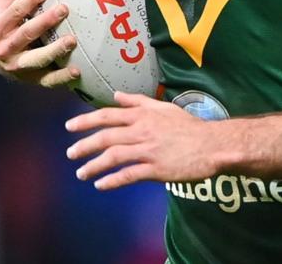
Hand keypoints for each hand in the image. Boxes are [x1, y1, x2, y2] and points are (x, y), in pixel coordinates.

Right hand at [0, 0, 79, 87]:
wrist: (1, 61)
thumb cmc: (6, 21)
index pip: (14, 11)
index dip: (30, 0)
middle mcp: (5, 48)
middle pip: (26, 34)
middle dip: (45, 22)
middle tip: (65, 9)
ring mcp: (20, 67)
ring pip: (37, 59)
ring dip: (55, 50)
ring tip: (73, 40)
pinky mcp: (34, 80)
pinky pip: (48, 81)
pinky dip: (62, 78)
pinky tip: (77, 71)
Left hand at [65, 92, 221, 189]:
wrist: (212, 145)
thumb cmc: (189, 126)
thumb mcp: (163, 108)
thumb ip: (138, 102)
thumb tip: (116, 95)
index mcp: (143, 115)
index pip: (107, 115)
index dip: (86, 121)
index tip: (69, 127)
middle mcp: (142, 131)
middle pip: (106, 137)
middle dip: (84, 145)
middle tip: (70, 153)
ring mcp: (148, 150)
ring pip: (113, 156)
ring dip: (94, 166)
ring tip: (82, 173)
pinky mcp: (156, 169)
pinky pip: (128, 175)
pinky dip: (112, 180)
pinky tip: (101, 185)